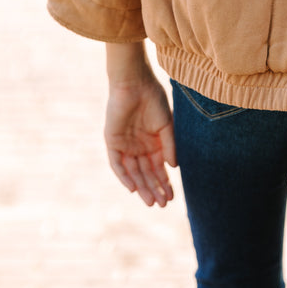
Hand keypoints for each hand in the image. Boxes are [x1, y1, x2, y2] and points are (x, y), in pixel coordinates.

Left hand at [104, 70, 176, 207]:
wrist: (134, 83)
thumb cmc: (153, 99)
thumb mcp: (166, 124)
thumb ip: (169, 145)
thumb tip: (174, 167)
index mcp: (153, 142)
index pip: (158, 168)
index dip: (165, 182)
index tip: (172, 197)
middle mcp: (139, 146)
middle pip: (146, 173)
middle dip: (155, 189)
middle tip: (162, 204)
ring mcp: (125, 145)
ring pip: (133, 172)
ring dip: (142, 187)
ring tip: (151, 202)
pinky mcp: (112, 142)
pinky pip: (117, 164)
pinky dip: (124, 176)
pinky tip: (134, 188)